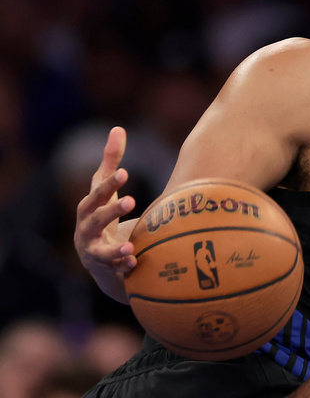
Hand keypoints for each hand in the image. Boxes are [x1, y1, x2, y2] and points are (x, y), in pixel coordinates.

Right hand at [74, 127, 137, 280]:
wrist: (97, 257)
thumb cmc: (102, 215)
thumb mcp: (106, 190)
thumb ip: (111, 162)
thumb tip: (118, 128)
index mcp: (88, 208)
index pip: (97, 193)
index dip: (109, 184)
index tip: (125, 172)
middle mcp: (86, 229)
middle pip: (96, 219)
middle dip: (111, 210)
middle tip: (132, 200)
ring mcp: (94, 250)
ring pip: (101, 250)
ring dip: (114, 248)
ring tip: (130, 245)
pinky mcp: (105, 268)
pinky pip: (113, 268)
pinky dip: (122, 266)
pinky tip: (135, 262)